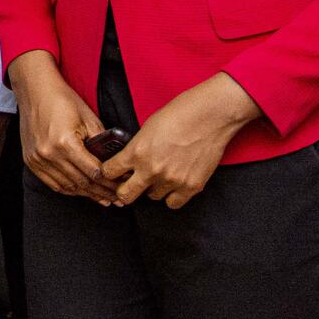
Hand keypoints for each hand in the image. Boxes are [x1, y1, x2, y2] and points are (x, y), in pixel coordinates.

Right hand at [7, 50, 116, 202]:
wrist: (35, 91)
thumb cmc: (63, 100)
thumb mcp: (88, 118)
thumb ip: (101, 142)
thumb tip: (114, 162)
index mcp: (65, 143)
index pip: (93, 172)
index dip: (110, 184)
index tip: (122, 188)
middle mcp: (49, 154)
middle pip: (81, 183)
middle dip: (101, 192)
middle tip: (116, 199)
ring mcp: (37, 159)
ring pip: (67, 186)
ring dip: (86, 194)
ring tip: (102, 198)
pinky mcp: (30, 160)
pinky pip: (52, 183)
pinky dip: (68, 190)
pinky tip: (81, 191)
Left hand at [102, 72, 260, 209]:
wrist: (209, 116)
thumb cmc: (178, 115)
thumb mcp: (147, 128)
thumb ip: (136, 149)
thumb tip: (129, 163)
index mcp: (137, 152)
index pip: (110, 172)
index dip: (109, 172)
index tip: (113, 172)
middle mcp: (151, 170)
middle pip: (125, 195)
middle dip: (124, 190)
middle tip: (130, 184)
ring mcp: (172, 181)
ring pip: (152, 197)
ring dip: (153, 188)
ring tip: (161, 174)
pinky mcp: (191, 187)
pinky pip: (173, 203)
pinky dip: (172, 196)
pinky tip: (174, 183)